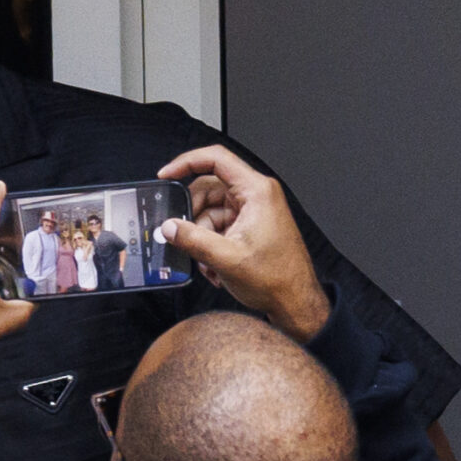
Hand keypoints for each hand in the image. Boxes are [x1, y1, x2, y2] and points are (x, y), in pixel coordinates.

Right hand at [155, 145, 331, 340]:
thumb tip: (168, 227)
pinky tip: (213, 264)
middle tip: (182, 234)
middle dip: (192, 215)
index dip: (186, 162)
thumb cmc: (276, 277)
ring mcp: (252, 211)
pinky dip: (210, 243)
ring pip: (210, 211)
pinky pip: (218, 226)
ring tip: (206, 260)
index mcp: (256, 192)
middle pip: (208, 189)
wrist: (294, 300)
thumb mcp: (225, 258)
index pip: (216, 159)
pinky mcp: (249, 226)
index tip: (166, 176)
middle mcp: (256, 196)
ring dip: (200, 235)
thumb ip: (191, 239)